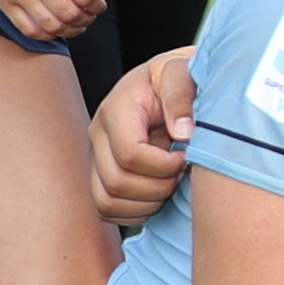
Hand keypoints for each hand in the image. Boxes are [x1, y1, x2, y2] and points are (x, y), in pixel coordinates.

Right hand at [0, 0, 113, 40]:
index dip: (98, 6)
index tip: (99, 5)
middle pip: (70, 13)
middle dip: (87, 19)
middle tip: (89, 15)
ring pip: (51, 25)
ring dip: (70, 30)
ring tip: (76, 24)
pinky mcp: (3, 1)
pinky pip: (28, 29)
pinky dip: (46, 35)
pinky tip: (55, 27)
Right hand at [89, 47, 197, 228]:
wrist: (174, 83)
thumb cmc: (182, 77)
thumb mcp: (185, 72)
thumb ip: (182, 94)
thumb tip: (181, 132)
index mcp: (117, 109)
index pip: (130, 154)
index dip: (163, 165)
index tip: (186, 157)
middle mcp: (99, 134)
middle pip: (117, 182)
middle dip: (159, 187)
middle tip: (182, 174)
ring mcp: (97, 156)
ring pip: (107, 202)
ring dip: (147, 203)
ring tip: (172, 184)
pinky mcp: (102, 174)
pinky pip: (108, 209)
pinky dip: (137, 212)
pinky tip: (160, 194)